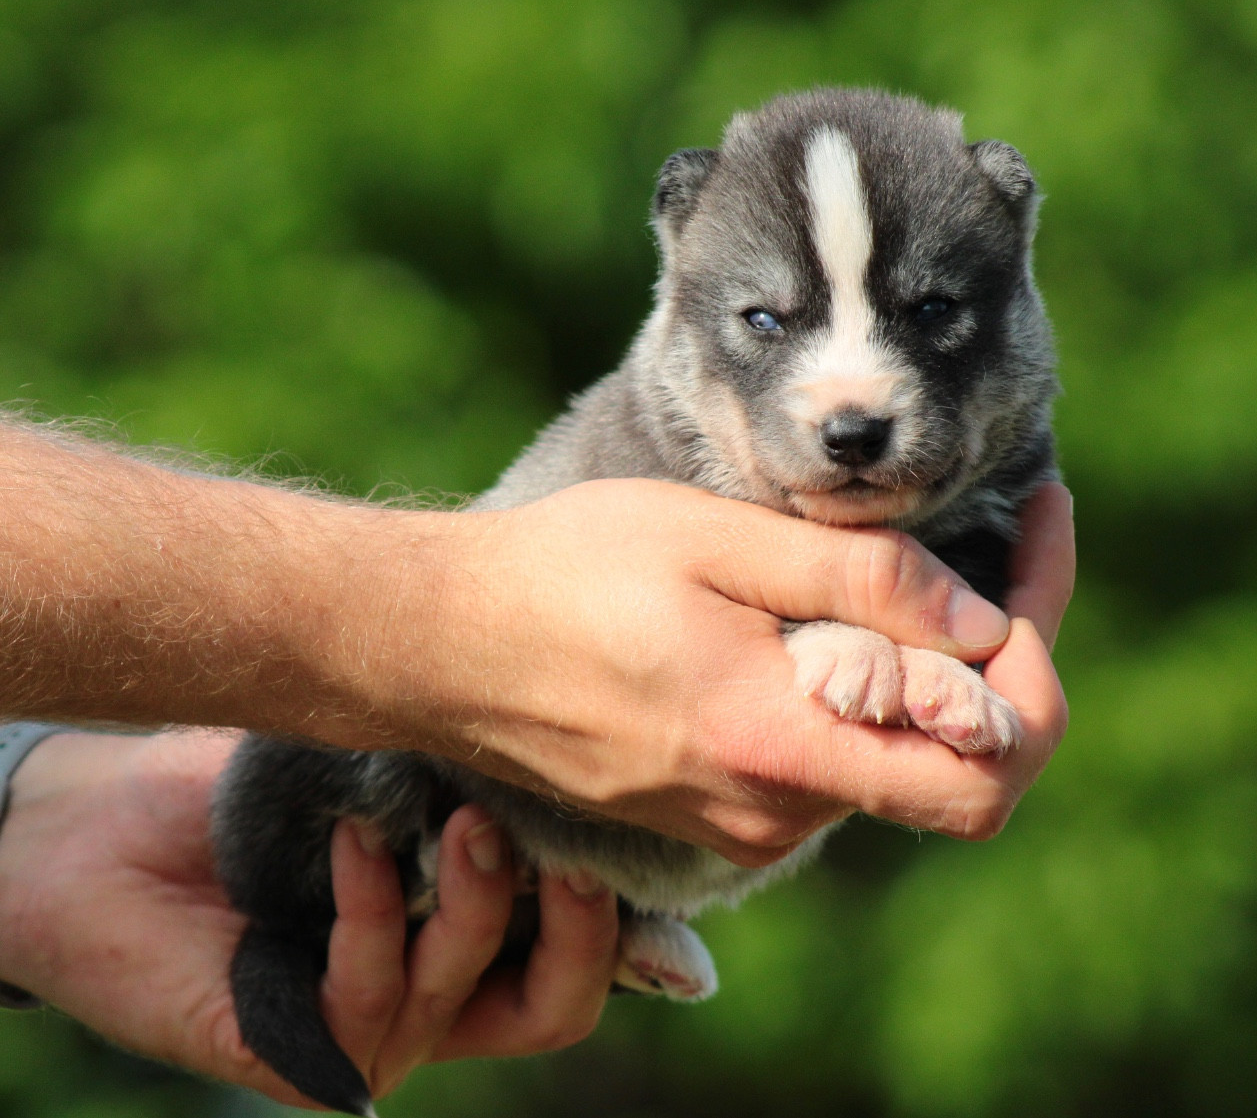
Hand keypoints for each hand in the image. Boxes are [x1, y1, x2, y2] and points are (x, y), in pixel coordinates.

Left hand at [0, 730, 618, 1107]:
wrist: (89, 822)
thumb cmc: (239, 784)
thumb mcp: (375, 757)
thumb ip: (462, 762)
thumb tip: (571, 730)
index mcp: (462, 928)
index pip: (580, 947)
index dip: (629, 909)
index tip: (642, 828)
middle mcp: (427, 991)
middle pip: (558, 1008)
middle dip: (587, 933)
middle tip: (574, 849)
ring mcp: (361, 1029)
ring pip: (471, 999)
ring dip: (480, 902)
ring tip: (460, 817)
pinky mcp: (289, 1052)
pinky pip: (366, 999)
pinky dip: (373, 910)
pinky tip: (352, 838)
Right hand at [394, 479, 1072, 864]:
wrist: (443, 644)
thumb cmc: (566, 577)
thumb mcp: (716, 544)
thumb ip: (859, 583)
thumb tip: (982, 623)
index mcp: (783, 749)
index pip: (990, 763)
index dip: (1045, 649)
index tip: (1042, 525)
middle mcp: (775, 808)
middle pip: (956, 761)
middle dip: (1000, 654)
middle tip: (998, 543)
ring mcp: (742, 815)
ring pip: (890, 752)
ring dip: (919, 665)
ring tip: (889, 564)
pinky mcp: (713, 802)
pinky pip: (826, 755)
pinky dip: (858, 687)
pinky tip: (821, 608)